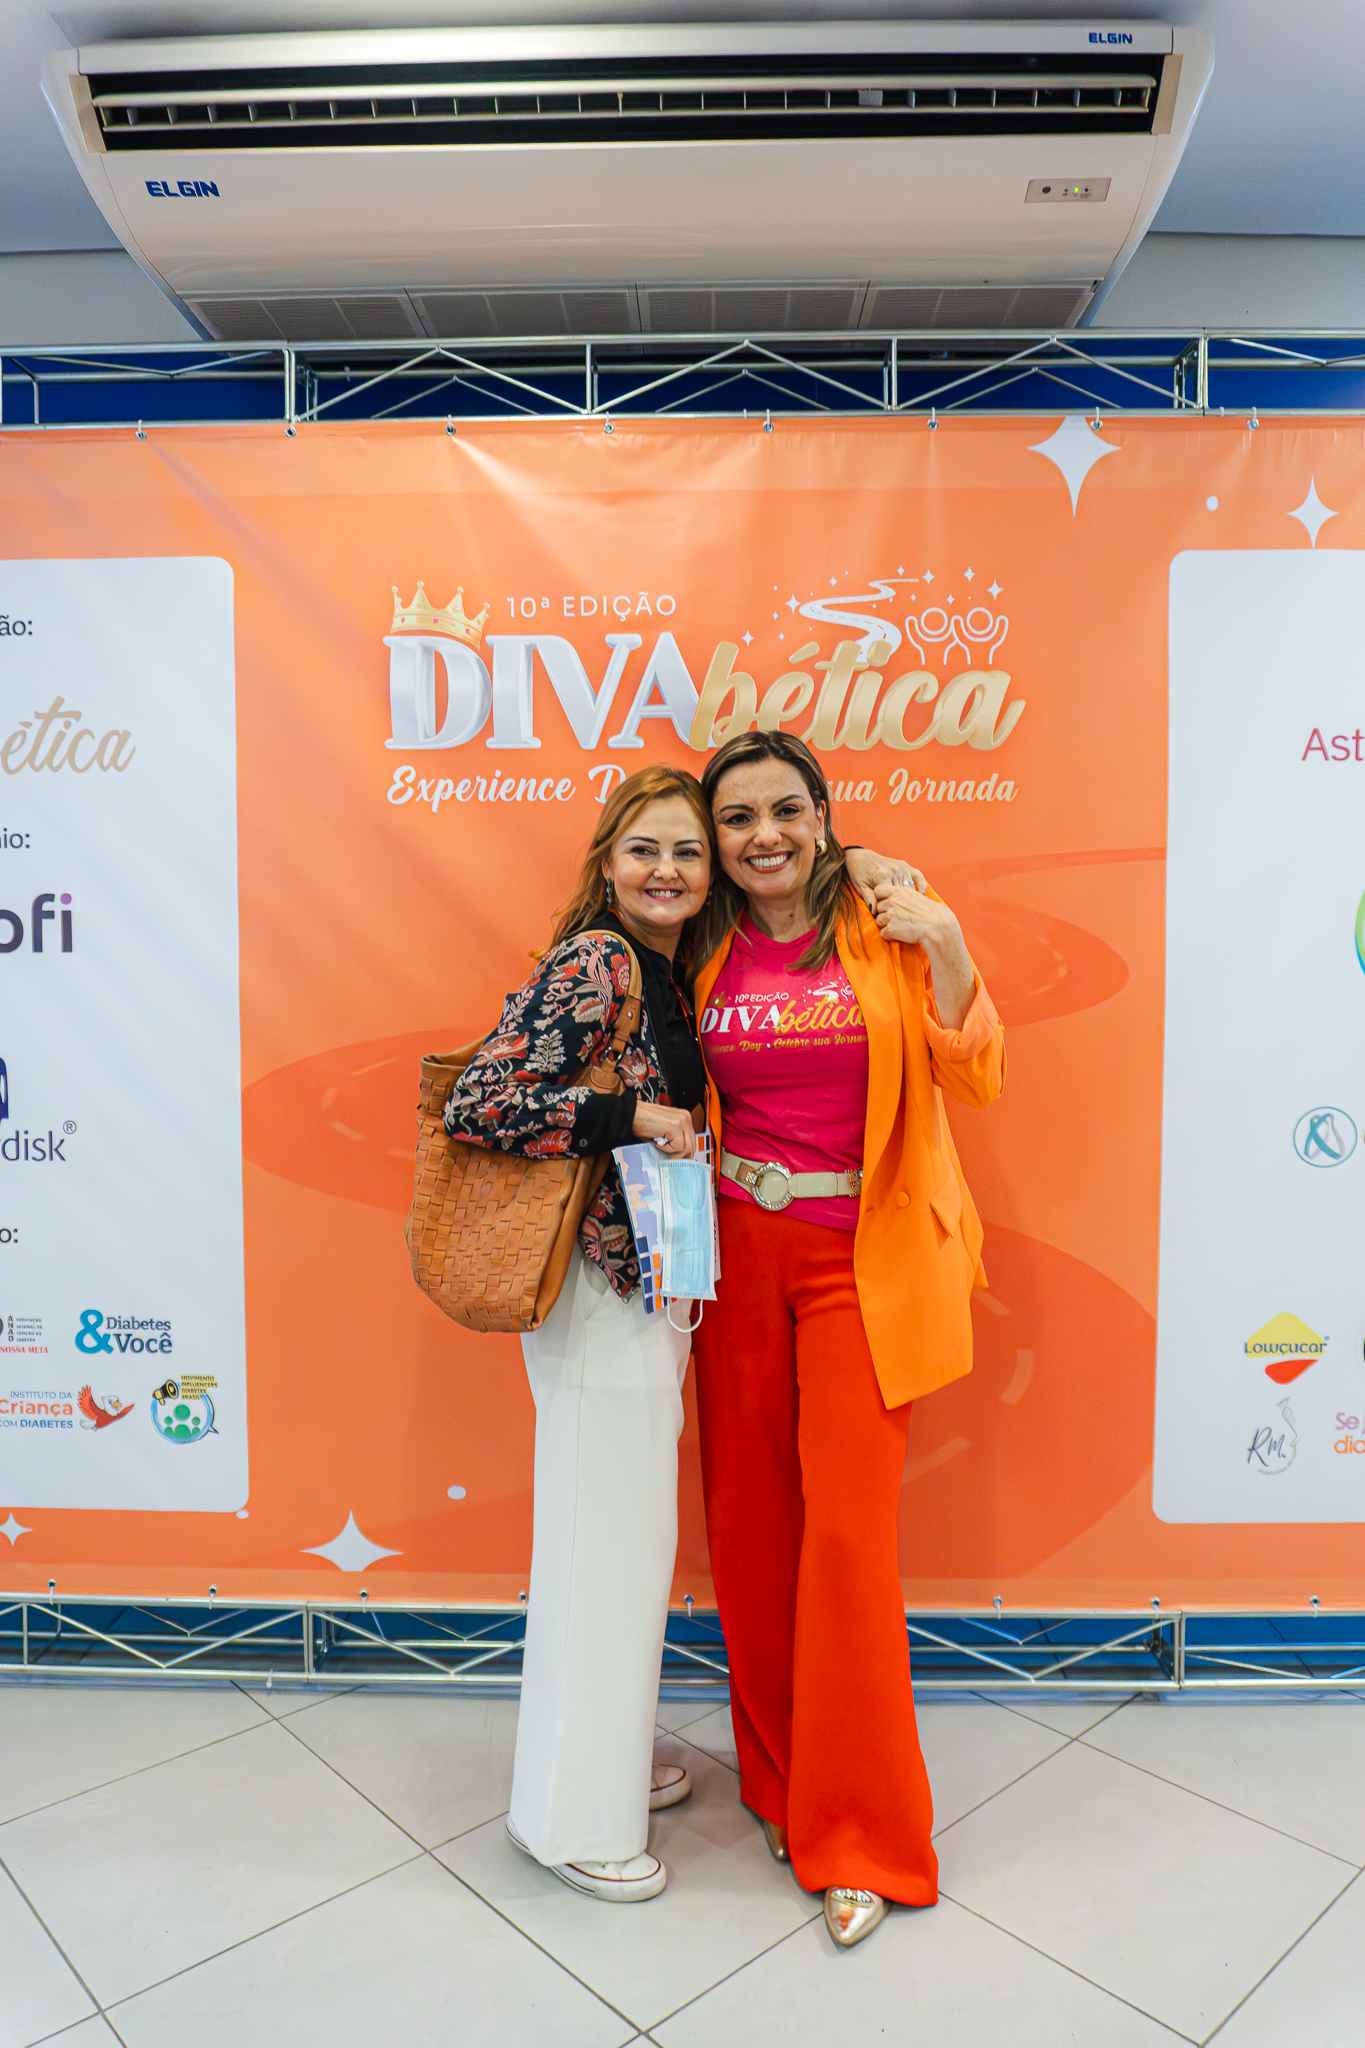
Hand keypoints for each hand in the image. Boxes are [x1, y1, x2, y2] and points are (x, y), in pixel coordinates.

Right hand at [632, 1101, 697, 1159]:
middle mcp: (685, 1117)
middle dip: (682, 1156)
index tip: (679, 1160)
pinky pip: (678, 1146)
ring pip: (687, 1148)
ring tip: (661, 1150)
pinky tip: (657, 1143)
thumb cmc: (643, 1121)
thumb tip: (680, 1154)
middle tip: (671, 1162)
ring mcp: (681, 1121)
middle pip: (692, 1145)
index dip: (685, 1152)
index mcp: (684, 1117)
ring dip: (674, 1153)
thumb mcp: (663, 1131)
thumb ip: (674, 1138)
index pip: (692, 1140)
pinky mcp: (675, 1126)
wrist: (631, 1113)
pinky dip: (667, 1149)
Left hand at [845, 846, 926, 909]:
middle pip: (902, 894)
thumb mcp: (860, 887)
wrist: (860, 856)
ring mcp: (902, 868)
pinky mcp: (905, 865)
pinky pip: (918, 876)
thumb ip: (869, 898)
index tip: (888, 913)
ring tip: (910, 908)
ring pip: (911, 888)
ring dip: (911, 898)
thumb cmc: (859, 872)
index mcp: (883, 877)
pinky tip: (921, 895)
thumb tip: (875, 912)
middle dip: (901, 904)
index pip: (891, 898)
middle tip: (901, 913)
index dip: (889, 908)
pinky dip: (922, 886)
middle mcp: (895, 871)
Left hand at [872, 882, 975, 1028]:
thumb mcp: (916, 896)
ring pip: (879, 921)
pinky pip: (883, 934)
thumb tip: (893, 895)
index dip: (880, 897)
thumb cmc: (931, 913)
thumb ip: (902, 894)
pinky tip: (901, 934)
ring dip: (887, 925)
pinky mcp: (891, 929)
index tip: (885, 902)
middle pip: (877, 908)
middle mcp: (893, 901)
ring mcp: (891, 915)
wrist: (939, 927)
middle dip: (884, 914)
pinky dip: (890, 936)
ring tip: (902, 927)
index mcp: (899, 891)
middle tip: (898, 919)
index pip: (878, 890)